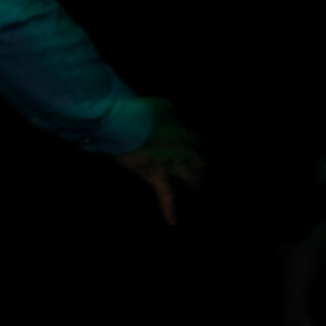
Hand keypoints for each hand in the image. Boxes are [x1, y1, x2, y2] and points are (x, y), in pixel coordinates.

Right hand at [116, 100, 204, 223]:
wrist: (124, 124)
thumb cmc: (137, 112)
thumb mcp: (158, 104)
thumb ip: (169, 110)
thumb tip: (173, 113)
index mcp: (184, 133)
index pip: (194, 141)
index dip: (190, 144)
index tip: (186, 145)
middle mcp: (183, 151)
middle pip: (199, 161)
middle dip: (199, 166)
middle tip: (200, 171)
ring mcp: (172, 165)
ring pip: (190, 177)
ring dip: (195, 184)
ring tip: (198, 192)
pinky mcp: (157, 176)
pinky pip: (165, 196)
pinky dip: (169, 209)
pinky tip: (172, 221)